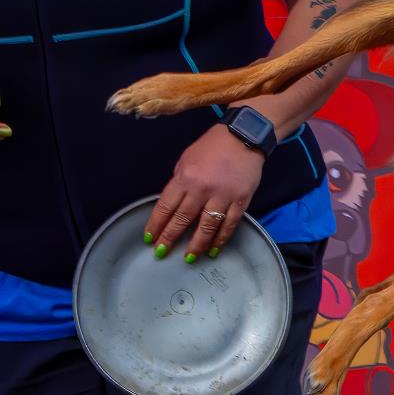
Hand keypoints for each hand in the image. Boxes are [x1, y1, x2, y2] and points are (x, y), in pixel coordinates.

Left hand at [147, 124, 265, 260]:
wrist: (244, 137)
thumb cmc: (212, 147)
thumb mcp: (186, 160)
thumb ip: (179, 182)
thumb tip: (173, 205)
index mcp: (185, 177)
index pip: (166, 206)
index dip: (156, 225)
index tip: (149, 239)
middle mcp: (202, 189)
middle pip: (183, 219)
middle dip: (170, 238)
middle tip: (161, 253)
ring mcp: (223, 196)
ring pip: (206, 226)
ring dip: (196, 244)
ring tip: (189, 258)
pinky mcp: (241, 200)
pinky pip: (229, 224)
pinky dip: (221, 239)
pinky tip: (214, 249)